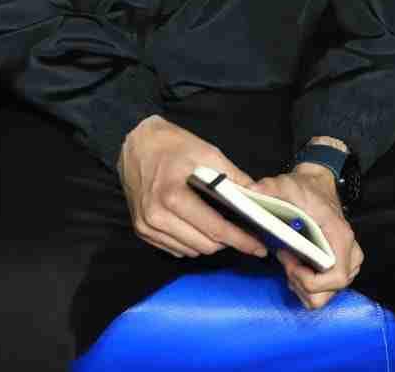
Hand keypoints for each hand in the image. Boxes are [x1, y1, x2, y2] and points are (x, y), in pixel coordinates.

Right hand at [117, 116, 267, 260]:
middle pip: (204, 245)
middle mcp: (156, 215)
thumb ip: (234, 177)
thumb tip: (258, 197)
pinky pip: (175, 249)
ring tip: (220, 226)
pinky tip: (198, 226)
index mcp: (172, 195)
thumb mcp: (207, 152)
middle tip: (242, 233)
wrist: (136, 144)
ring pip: (191, 250)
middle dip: (227, 241)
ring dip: (209, 243)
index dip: (240, 240)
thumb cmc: (173, 146)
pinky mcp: (142, 231)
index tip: (258, 246)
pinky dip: (191, 242)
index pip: (214, 229)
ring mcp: (146, 226)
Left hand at [255, 164, 362, 309]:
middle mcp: (349, 254)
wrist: (317, 186)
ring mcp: (346, 263)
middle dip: (302, 284)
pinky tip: (295, 266)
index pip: (337, 278)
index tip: (291, 265)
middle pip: (328, 293)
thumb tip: (254, 190)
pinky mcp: (337, 267)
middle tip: (288, 263)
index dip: (311, 281)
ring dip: (301, 285)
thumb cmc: (307, 189)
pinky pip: (322, 291)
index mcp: (340, 238)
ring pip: (323, 296)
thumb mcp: (288, 184)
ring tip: (290, 263)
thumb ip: (271, 187)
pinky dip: (305, 284)